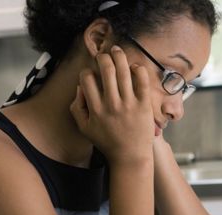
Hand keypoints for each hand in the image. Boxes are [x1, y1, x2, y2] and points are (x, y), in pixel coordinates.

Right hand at [70, 45, 154, 166]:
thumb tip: (80, 86)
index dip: (87, 71)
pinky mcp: (144, 105)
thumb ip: (77, 107)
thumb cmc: (107, 142)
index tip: (91, 73)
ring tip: (117, 51)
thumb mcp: (84, 128)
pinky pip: (142, 80)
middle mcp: (111, 104)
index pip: (87, 78)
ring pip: (124, 70)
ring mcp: (129, 104)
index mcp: (95, 109)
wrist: (130, 156)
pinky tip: (134, 67)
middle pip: (106, 69)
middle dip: (103, 57)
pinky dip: (138, 69)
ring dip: (119, 56)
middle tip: (104, 55)